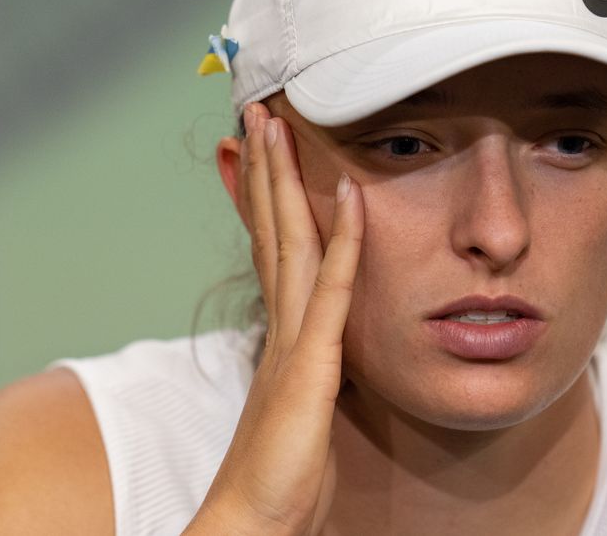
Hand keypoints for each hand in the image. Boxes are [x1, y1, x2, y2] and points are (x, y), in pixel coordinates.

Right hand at [186, 104, 363, 535]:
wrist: (254, 521)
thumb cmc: (282, 475)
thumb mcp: (306, 407)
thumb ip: (313, 369)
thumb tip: (323, 350)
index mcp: (284, 333)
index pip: (273, 248)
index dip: (266, 197)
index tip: (262, 150)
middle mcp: (282, 325)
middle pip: (272, 231)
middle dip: (266, 170)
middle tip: (257, 113)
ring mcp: (292, 341)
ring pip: (291, 244)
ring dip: (285, 183)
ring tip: (275, 127)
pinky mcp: (308, 366)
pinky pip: (332, 291)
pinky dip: (344, 241)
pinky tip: (353, 197)